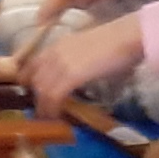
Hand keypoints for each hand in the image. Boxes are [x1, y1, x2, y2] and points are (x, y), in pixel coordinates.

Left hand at [17, 9, 145, 108]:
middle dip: (35, 97)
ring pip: (41, 89)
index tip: (34, 96)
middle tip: (41, 112)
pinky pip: (53, 96)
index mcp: (58, 45)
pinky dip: (52, 109)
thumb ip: (78, 64)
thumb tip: (79, 80)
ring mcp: (61, 63)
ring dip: (42, 107)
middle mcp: (54, 52)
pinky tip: (56, 118)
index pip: (33, 65)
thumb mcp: (89, 53)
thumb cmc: (117, 44)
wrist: (128, 37)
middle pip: (34, 78)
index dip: (30, 82)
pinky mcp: (71, 75)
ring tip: (47, 120)